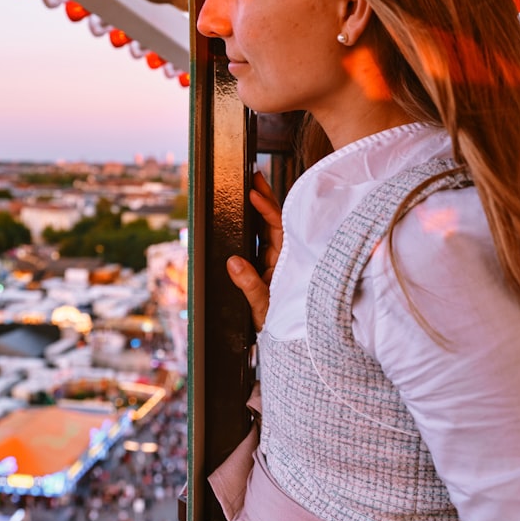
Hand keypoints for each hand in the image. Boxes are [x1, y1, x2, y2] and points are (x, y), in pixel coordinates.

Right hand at [227, 171, 281, 330]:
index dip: (267, 209)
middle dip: (265, 197)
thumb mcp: (262, 309)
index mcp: (285, 264)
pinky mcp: (265, 267)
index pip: (278, 229)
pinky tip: (249, 211)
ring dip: (261, 207)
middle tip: (254, 174)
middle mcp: (282, 259)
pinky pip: (261, 241)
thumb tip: (234, 262)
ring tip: (252, 184)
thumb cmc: (278, 326)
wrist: (283, 346)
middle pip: (275, 222)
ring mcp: (274, 262)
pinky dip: (256, 223)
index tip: (255, 193)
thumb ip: (250, 286)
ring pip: (268, 229)